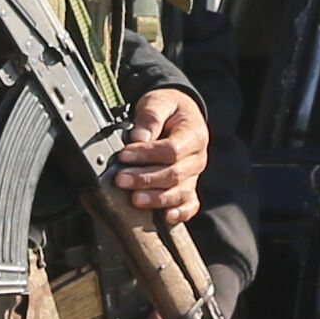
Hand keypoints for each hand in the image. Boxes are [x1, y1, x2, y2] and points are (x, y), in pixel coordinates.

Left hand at [106, 80, 207, 228]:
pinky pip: (190, 204)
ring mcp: (195, 175)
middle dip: (145, 179)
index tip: (124, 155)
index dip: (147, 155)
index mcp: (194, 134)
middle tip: (121, 179)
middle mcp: (198, 158)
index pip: (171, 150)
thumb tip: (138, 138)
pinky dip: (180, 212)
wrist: (180, 113)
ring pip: (180, 192)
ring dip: (156, 198)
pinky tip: (166, 216)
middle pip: (174, 174)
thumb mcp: (159, 102)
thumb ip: (150, 118)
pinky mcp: (190, 186)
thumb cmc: (168, 108)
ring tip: (134, 199)